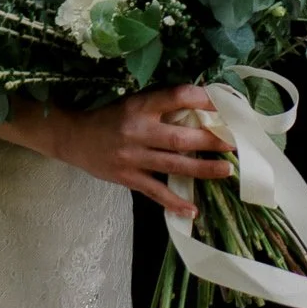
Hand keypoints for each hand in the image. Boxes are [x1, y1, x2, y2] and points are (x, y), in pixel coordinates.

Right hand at [45, 86, 233, 214]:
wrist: (73, 137)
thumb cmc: (110, 117)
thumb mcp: (133, 102)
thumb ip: (161, 105)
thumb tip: (203, 105)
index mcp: (139, 105)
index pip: (174, 97)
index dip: (200, 98)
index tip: (222, 103)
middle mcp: (137, 130)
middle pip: (180, 137)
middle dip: (210, 141)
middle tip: (233, 143)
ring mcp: (132, 157)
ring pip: (173, 165)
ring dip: (203, 169)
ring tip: (227, 170)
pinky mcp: (127, 177)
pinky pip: (155, 191)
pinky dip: (174, 202)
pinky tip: (192, 210)